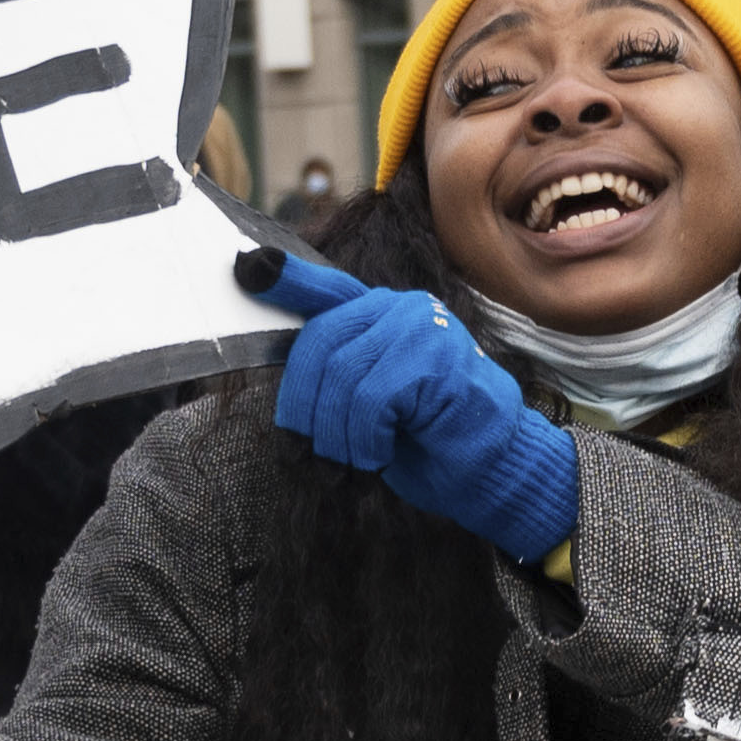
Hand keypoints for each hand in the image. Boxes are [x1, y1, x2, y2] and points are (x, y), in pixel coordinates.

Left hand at [273, 280, 583, 563]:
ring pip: (343, 375)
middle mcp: (404, 307)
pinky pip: (372, 399)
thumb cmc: (427, 440)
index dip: (288, 281)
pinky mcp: (437, 358)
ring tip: (354, 460)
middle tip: (309, 450)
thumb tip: (288, 371)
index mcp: (385, 313)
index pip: (328, 291)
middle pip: (321, 341)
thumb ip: (337, 372)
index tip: (249, 269)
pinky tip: (381, 455)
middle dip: (304, 405)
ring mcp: (425, 327)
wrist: (492, 471)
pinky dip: (365, 438)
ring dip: (337, 433)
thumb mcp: (369, 402)